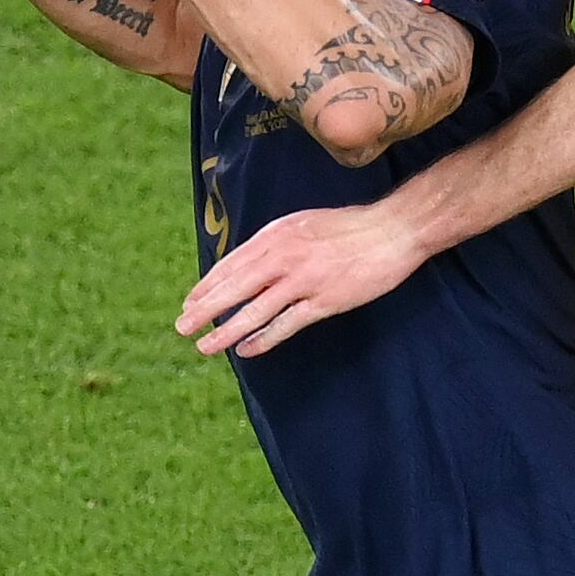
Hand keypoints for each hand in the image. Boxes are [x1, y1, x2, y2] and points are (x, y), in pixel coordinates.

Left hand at [172, 191, 431, 357]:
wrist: (392, 230)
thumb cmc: (349, 228)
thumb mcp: (302, 225)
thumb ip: (274, 244)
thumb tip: (246, 265)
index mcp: (277, 235)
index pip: (232, 264)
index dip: (208, 286)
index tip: (189, 302)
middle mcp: (285, 256)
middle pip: (236, 287)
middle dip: (205, 309)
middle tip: (182, 326)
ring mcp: (305, 280)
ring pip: (255, 310)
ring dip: (226, 330)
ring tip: (205, 346)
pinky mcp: (325, 300)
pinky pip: (287, 324)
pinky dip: (264, 338)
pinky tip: (246, 350)